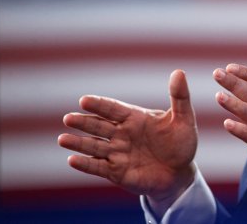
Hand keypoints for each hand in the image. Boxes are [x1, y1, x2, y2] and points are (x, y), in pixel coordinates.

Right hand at [57, 70, 197, 215]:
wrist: (180, 173)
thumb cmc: (181, 143)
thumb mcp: (184, 119)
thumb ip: (180, 97)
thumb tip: (179, 72)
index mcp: (135, 118)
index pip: (114, 109)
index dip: (99, 105)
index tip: (84, 100)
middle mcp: (122, 134)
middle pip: (99, 126)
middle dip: (84, 122)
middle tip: (68, 118)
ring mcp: (118, 153)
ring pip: (94, 146)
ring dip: (79, 143)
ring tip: (63, 139)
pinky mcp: (117, 172)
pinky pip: (98, 167)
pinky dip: (85, 164)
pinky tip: (72, 160)